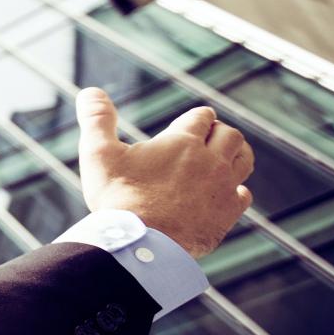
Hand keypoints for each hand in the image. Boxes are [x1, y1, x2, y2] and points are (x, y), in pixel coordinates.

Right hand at [75, 87, 253, 258]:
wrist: (139, 243)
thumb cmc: (117, 197)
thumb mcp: (98, 154)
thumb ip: (97, 119)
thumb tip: (89, 91)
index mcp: (183, 141)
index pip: (202, 117)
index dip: (196, 117)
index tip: (191, 121)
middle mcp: (211, 160)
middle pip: (229, 135)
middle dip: (218, 132)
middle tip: (208, 137)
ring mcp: (222, 187)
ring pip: (243, 160)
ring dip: (236, 153)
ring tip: (225, 156)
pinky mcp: (227, 214)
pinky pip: (243, 194)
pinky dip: (237, 189)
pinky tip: (226, 192)